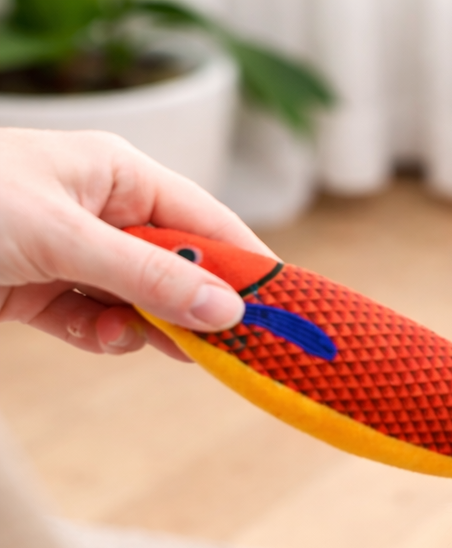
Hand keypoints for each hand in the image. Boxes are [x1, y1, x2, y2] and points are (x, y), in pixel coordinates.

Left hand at [0, 127, 276, 360]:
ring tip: (144, 339)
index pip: (207, 222)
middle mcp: (104, 214)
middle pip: (180, 270)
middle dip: (195, 307)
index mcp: (118, 175)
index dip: (246, 265)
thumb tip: (225, 309)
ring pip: (142, 304)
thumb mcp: (63, 237)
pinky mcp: (47, 293)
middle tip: (226, 346)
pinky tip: (95, 333)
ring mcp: (77, 256)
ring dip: (145, 328)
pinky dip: (102, 335)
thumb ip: (147, 277)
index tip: (282, 308)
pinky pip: (98, 323)